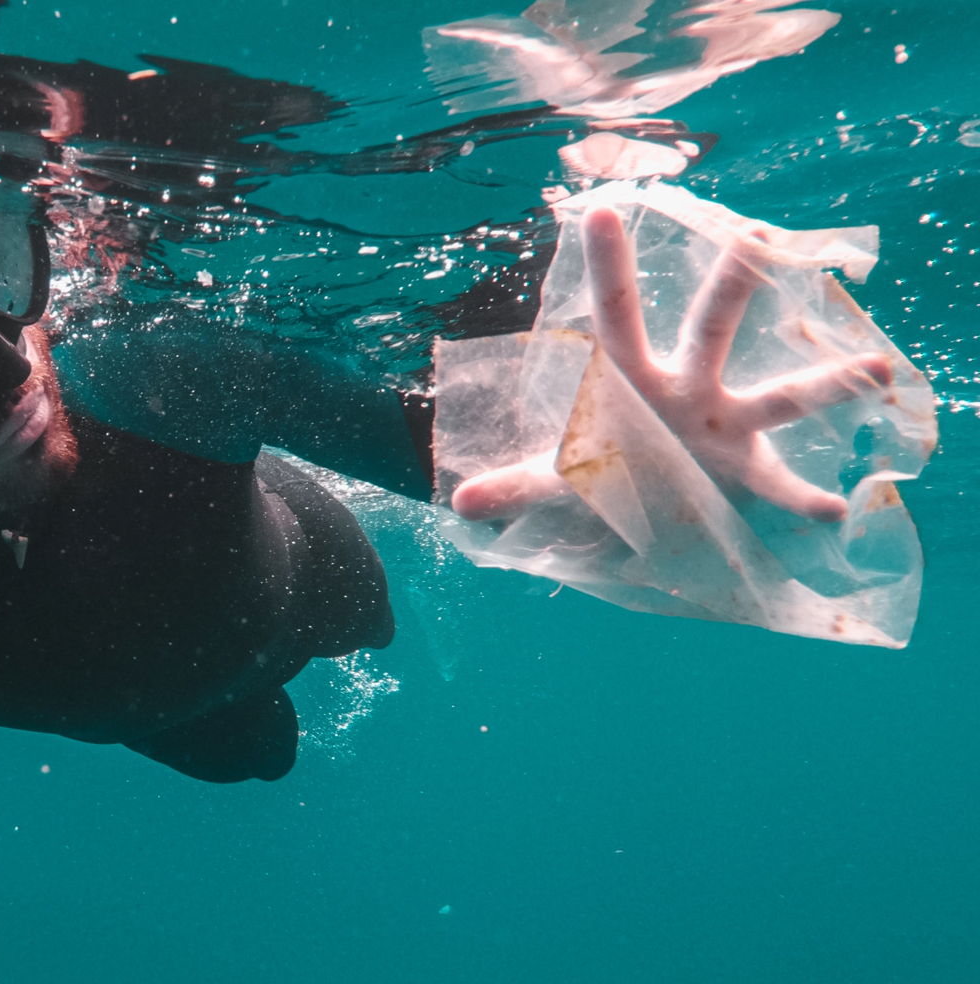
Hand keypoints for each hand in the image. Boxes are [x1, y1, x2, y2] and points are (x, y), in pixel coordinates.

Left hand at [451, 207, 893, 523]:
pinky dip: (805, 500)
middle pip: (711, 326)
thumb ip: (514, 485)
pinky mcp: (748, 473)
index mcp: (629, 378)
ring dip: (826, 384)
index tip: (597, 211)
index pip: (614, 313)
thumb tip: (459, 503)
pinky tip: (833, 510)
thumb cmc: (603, 467)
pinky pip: (781, 486)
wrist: (645, 505)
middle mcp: (686, 388)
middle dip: (734, 286)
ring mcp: (725, 425)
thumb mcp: (556, 478)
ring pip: (779, 396)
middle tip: (759, 236)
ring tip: (876, 369)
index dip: (607, 266)